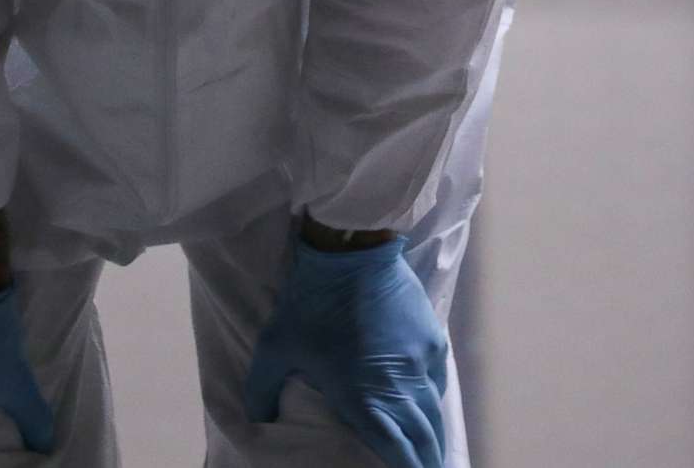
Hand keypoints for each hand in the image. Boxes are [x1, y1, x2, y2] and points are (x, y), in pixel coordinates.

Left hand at [242, 232, 448, 467]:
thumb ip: (263, 388)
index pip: (397, 450)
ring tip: (432, 453)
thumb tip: (257, 418)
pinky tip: (429, 407)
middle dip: (427, 462)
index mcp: (364, 395)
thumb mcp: (274, 346)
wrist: (351, 248)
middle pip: (424, 437)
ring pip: (434, 410)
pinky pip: (436, 379)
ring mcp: (420, 360)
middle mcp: (400, 384)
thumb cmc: (310, 300)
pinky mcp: (431, 336)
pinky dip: (433, 400)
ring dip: (433, 436)